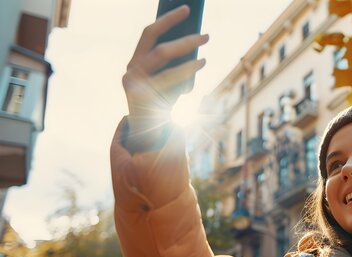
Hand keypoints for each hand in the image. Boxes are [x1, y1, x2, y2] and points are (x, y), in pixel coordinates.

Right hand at [122, 5, 208, 133]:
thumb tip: (195, 42)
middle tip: (206, 34)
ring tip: (205, 52)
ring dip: (187, 52)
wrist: (148, 136)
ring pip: (162, 56)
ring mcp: (134, 84)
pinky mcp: (141, 97)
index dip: (168, 20)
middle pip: (156, 43)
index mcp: (136, 62)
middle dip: (182, 35)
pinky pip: (168, 79)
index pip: (149, 34)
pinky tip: (200, 63)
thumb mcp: (168, 81)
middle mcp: (131, 71)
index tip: (188, 9)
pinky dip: (186, 71)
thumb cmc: (163, 104)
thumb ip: (175, 64)